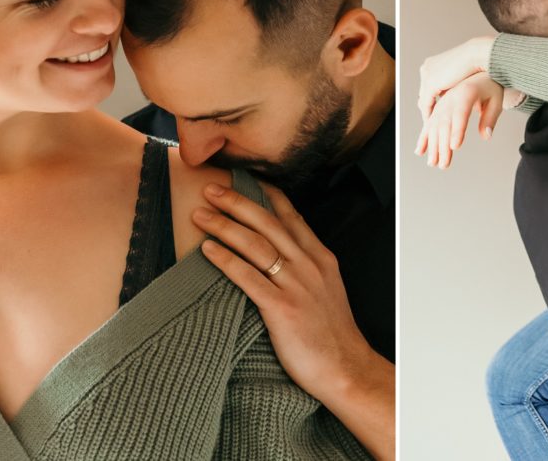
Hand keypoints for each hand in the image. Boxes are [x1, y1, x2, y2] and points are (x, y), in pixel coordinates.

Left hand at [193, 183, 376, 401]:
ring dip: (225, 226)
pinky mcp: (282, 308)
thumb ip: (306, 267)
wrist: (346, 367)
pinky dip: (225, 259)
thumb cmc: (332, 333)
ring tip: (200, 214)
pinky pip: (247, 277)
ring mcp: (296, 285)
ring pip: (255, 244)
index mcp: (320, 257)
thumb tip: (280, 254)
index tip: (244, 179)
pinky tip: (207, 250)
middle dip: (236, 202)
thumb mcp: (326, 289)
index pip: (290, 216)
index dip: (266, 195)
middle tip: (211, 189)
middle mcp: (309, 264)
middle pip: (267, 223)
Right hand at [415, 72, 503, 167]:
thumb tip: (486, 135)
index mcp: (466, 92)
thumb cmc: (489, 85)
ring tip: (433, 163)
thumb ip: (490, 117)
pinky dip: (424, 137)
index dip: (457, 130)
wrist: (478, 68)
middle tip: (444, 165)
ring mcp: (442, 102)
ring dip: (432, 146)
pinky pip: (429, 123)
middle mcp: (450, 98)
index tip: (454, 147)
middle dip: (442, 146)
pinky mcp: (439, 107)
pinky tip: (420, 151)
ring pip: (434, 126)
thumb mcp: (496, 99)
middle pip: (444, 124)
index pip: (460, 114)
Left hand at [417, 36, 495, 121]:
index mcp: (432, 63)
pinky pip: (426, 104)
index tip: (437, 110)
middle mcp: (426, 68)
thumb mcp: (461, 72)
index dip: (432, 99)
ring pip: (423, 100)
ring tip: (434, 126)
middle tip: (434, 121)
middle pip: (424, 93)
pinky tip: (435, 124)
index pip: (428, 85)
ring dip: (428, 113)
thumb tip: (454, 91)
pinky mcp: (431, 84)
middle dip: (428, 107)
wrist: (477, 54)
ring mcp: (427, 76)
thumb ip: (454, 82)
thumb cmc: (476, 62)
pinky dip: (429, 115)